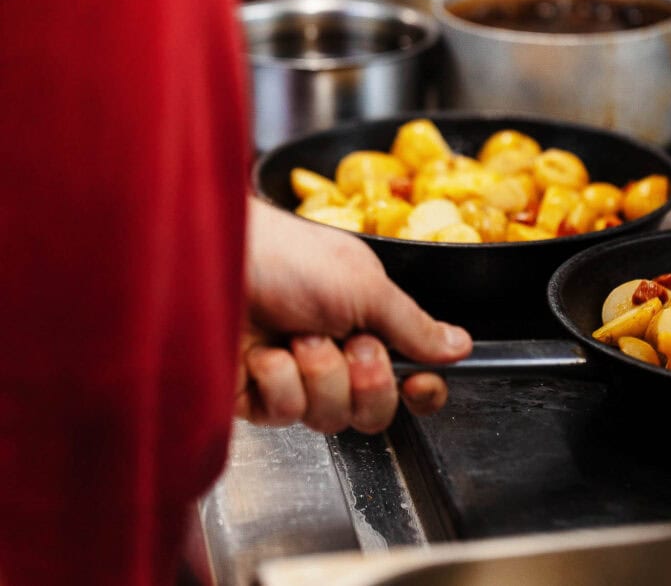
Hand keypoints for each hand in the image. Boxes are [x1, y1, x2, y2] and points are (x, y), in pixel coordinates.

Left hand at [235, 197, 472, 433]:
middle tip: (352, 344)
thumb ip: (413, 324)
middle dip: (369, 381)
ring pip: (332, 418)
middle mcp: (331, 356)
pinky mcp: (252, 398)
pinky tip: (264, 352)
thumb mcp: (364, 283)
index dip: (421, 391)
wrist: (208, 255)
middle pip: (375, 412)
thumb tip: (459, 345)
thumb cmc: (286, 256)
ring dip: (321, 374)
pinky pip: (287, 414)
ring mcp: (291, 379)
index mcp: (364, 325)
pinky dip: (281, 381)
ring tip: (297, 335)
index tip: (423, 384)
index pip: (407, 379)